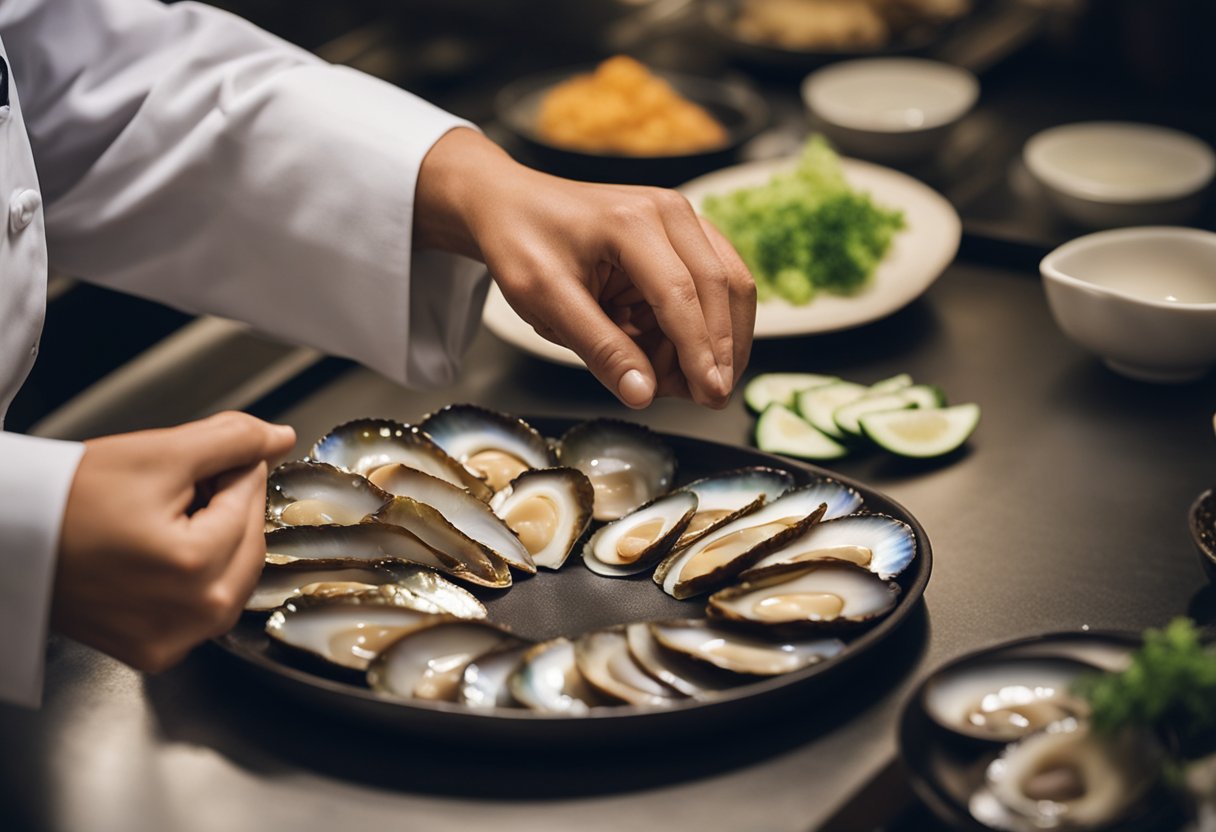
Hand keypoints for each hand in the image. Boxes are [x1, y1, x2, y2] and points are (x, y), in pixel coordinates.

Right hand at [52, 412, 295, 672]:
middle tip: (182, 488)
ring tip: (167, 520)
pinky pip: (202, 606)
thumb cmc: (65, 501)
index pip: (252, 498)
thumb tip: (279, 437)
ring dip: (217, 542)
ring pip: (233, 576)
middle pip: (250, 541)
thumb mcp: (158, 453)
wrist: (10, 541)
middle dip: (228, 508)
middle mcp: (194, 615)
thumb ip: (232, 440)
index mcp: (197, 565)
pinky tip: (158, 555)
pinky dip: (195, 577)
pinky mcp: (154, 653)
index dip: (232, 468)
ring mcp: (174, 640)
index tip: (205, 460)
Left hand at [415, 128, 755, 408]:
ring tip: (689, 380)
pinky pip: (714, 282)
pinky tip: (679, 353)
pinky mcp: (683, 233)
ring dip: (721, 338)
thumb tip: (642, 393)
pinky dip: (706, 323)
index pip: (680, 294)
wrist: (510, 205)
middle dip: (720, 350)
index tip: (708, 395)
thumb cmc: (521, 245)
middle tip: (706, 399)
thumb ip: (599, 348)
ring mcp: (681, 218)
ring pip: (730, 284)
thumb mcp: (545, 302)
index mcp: (631, 221)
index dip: (699, 351)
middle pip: (720, 286)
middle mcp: (668, 211)